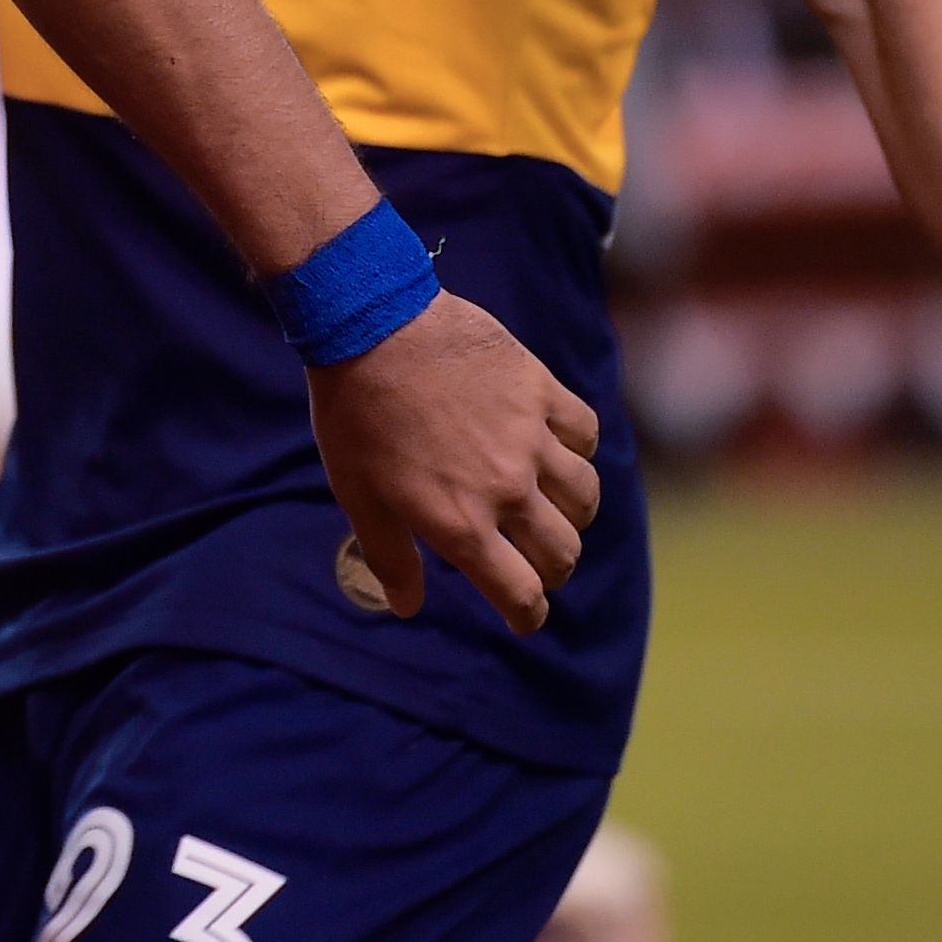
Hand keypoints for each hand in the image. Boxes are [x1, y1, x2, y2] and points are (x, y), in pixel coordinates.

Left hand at [306, 292, 604, 633]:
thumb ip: (390, 556)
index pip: (520, 593)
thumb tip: (407, 607)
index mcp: (461, 524)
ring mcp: (530, 439)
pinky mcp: (542, 391)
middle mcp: (507, 489)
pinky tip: (557, 448)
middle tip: (536, 562)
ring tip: (552, 508)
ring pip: (584, 497)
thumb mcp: (359, 494)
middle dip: (552, 568)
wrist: (370, 326)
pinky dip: (579, 448)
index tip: (525, 615)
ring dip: (573, 514)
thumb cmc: (356, 415)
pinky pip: (585, 433)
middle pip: (561, 552)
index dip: (527, 615)